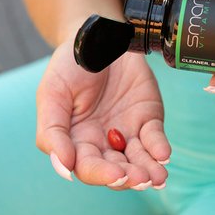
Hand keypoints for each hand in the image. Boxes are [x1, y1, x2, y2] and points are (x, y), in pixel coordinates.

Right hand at [36, 40, 170, 188]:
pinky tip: (163, 154)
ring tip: (157, 176)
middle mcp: (103, 143)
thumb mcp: (52, 94)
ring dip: (149, 171)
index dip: (101, 174)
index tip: (115, 174)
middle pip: (116, 170)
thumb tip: (64, 169)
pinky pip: (155, 139)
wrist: (99, 36)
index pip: (88, 167)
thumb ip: (53, 132)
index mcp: (77, 141)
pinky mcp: (148, 120)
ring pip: (139, 160)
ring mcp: (127, 132)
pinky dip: (160, 148)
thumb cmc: (69, 66)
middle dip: (129, 177)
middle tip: (140, 179)